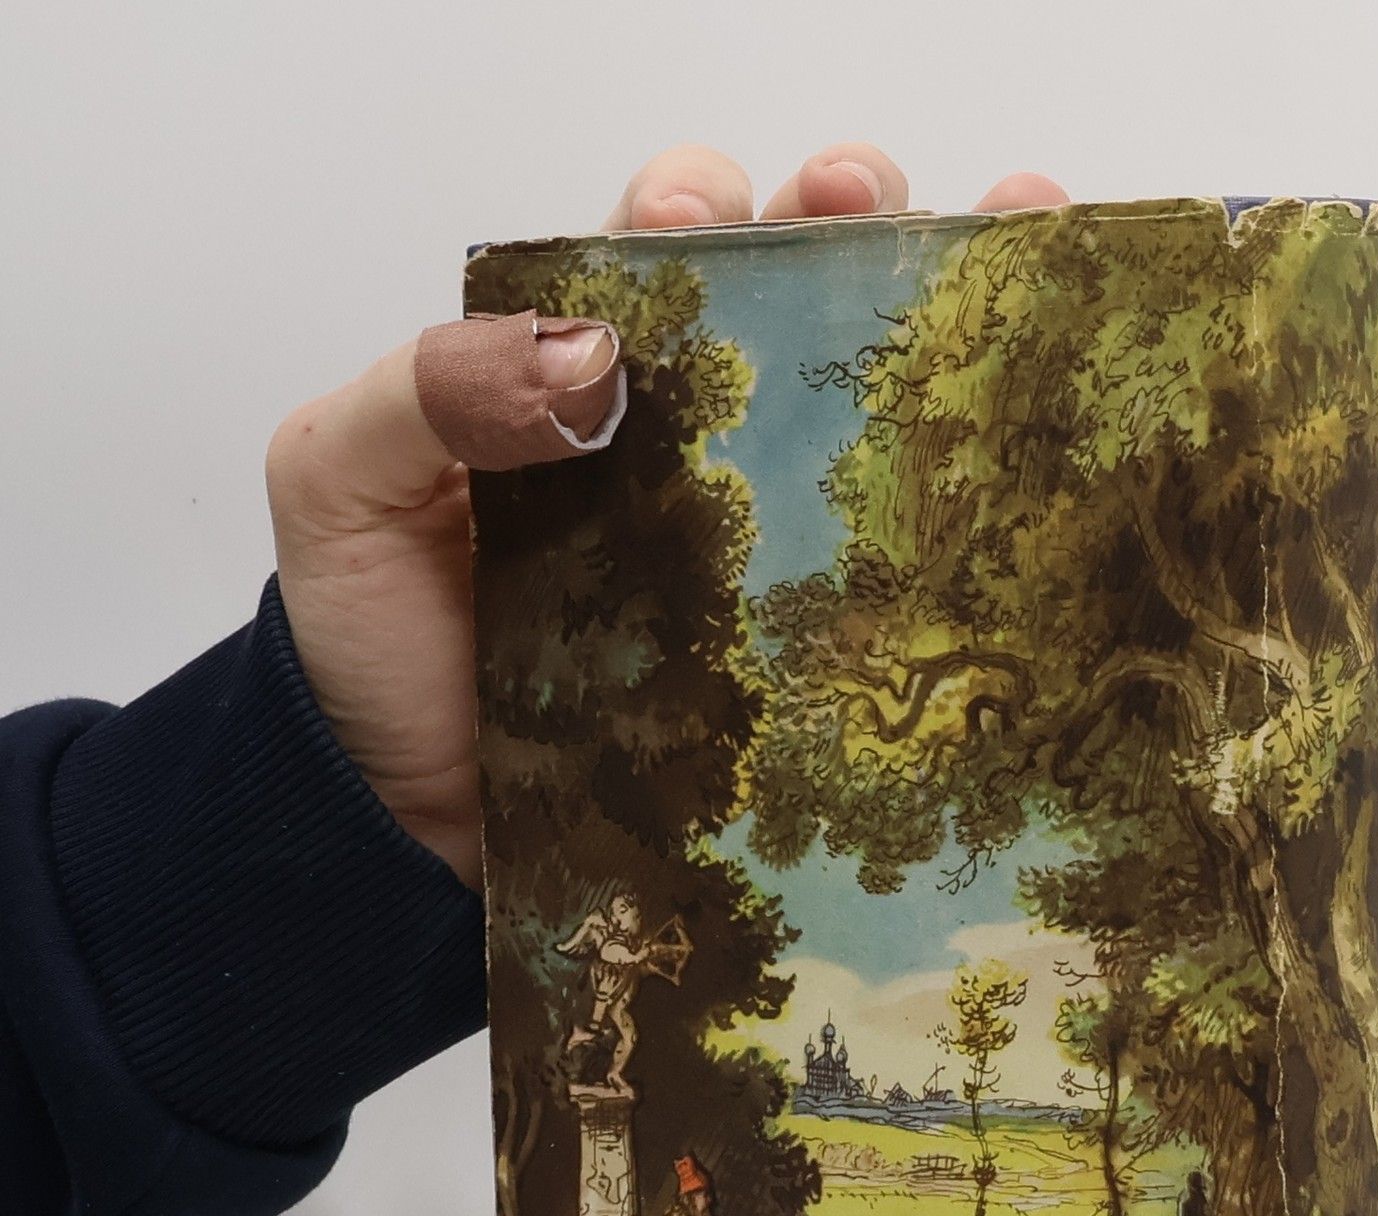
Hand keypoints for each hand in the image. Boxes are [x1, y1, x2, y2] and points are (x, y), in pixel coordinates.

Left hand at [265, 146, 1068, 888]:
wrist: (412, 830)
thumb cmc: (369, 647)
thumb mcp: (340, 485)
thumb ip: (423, 393)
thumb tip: (595, 357)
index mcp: (575, 377)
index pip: (660, 252)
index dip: (703, 208)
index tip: (709, 225)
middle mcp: (682, 442)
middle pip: (788, 296)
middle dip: (845, 224)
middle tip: (867, 211)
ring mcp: (750, 544)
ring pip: (857, 405)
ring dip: (933, 317)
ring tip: (1000, 266)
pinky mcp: (792, 646)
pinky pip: (879, 560)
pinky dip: (959, 493)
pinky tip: (1020, 451)